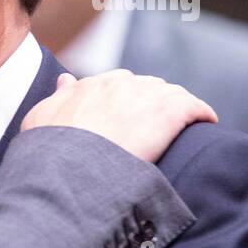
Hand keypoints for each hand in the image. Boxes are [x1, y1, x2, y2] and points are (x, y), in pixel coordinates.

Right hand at [21, 70, 215, 161]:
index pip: (116, 83)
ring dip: (176, 108)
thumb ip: (57, 97)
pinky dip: (201, 113)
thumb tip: (65, 80)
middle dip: (151, 102)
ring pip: (171, 94)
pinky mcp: (169, 113)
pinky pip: (194, 107)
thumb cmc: (50, 150)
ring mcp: (145, 96)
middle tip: (153, 125)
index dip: (124, 100)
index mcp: (90, 85)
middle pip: (146, 86)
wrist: (70, 167)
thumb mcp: (41, 118)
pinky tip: (206, 123)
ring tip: (181, 127)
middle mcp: (119, 84)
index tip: (126, 116)